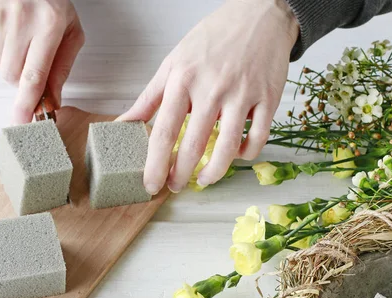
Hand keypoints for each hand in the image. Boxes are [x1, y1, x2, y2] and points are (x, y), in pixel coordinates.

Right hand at [0, 0, 84, 122]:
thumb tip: (52, 100)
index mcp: (48, 25)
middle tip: (33, 62)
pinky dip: (1, 49)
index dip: (27, 103)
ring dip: (13, 63)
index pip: (34, 76)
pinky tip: (10, 30)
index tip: (22, 121)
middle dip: (22, 81)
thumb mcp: (70, 29)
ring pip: (0, 66)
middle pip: (13, 77)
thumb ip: (63, 66)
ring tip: (23, 39)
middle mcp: (20, 22)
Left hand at [118, 0, 298, 193]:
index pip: (163, 132)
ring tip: (203, 180)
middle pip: (193, 146)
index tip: (150, 184)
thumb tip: (124, 123)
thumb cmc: (213, 39)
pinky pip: (258, 138)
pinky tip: (235, 155)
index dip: (154, 164)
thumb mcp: (173, 62)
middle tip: (174, 186)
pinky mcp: (268, 98)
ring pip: (227, 148)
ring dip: (213, 173)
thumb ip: (149, 97)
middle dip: (180, 175)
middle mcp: (212, 89)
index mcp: (183, 80)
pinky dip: (246, 154)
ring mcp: (242, 94)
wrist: (259, 14)